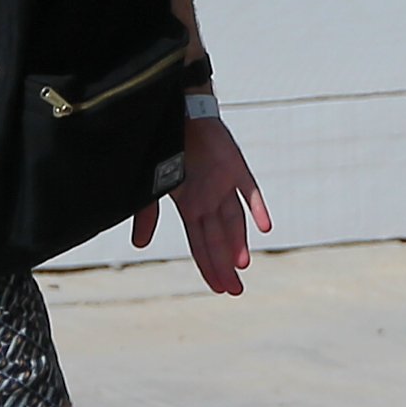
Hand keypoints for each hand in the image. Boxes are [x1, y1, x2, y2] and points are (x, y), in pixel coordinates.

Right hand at [132, 115, 271, 295]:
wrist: (178, 115)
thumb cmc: (165, 151)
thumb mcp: (152, 188)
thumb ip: (147, 216)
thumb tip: (140, 247)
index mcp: (190, 208)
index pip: (201, 245)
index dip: (210, 267)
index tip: (219, 289)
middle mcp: (209, 201)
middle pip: (219, 240)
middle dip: (225, 266)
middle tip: (235, 291)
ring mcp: (224, 186)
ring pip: (234, 222)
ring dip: (238, 243)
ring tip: (242, 266)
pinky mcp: (237, 168)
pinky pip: (250, 192)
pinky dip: (257, 208)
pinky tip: (264, 227)